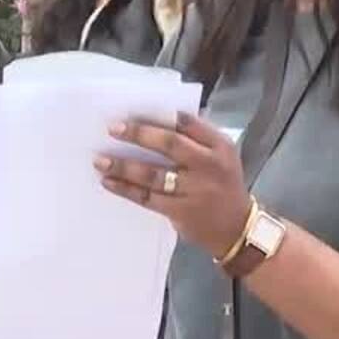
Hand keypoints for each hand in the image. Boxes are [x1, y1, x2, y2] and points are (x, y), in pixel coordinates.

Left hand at [95, 112, 250, 258]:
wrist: (237, 228)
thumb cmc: (223, 185)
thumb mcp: (222, 156)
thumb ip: (198, 138)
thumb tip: (160, 119)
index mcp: (219, 147)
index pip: (189, 123)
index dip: (161, 117)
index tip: (134, 111)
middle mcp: (208, 166)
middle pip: (170, 144)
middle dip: (139, 134)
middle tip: (113, 129)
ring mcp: (194, 190)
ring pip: (154, 174)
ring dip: (124, 166)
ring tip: (101, 160)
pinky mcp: (181, 212)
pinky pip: (148, 198)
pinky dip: (126, 189)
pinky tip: (109, 182)